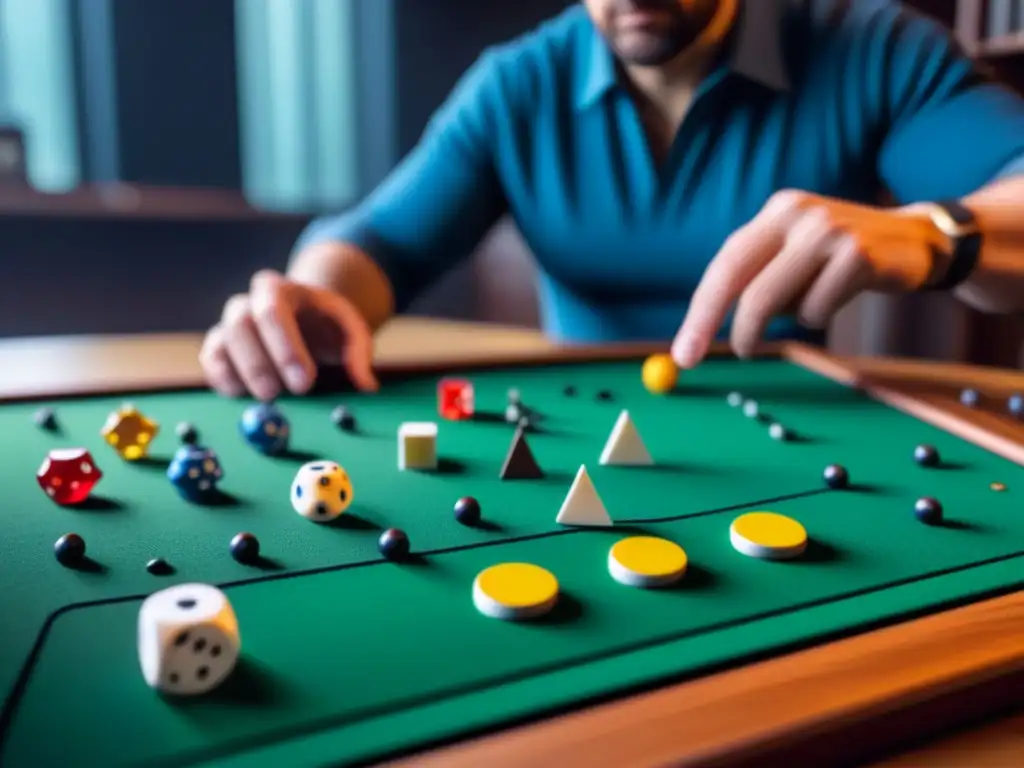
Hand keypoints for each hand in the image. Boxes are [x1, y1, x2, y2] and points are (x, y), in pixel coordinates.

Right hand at [200, 269, 378, 399]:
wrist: (307, 318)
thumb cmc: (328, 324)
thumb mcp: (352, 328)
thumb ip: (359, 352)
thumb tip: (366, 384)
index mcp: (281, 289)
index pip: (274, 311)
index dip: (285, 348)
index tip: (305, 382)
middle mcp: (249, 301)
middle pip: (241, 324)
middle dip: (258, 363)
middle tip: (277, 395)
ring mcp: (230, 323)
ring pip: (221, 342)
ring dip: (240, 373)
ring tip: (266, 398)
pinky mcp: (220, 345)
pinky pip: (211, 359)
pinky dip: (221, 378)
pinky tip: (240, 395)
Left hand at [671, 190, 941, 367]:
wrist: (916, 240)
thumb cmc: (838, 261)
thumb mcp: (792, 257)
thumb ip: (753, 281)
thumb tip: (699, 333)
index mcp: (774, 214)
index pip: (723, 266)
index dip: (699, 311)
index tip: (683, 352)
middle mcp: (796, 214)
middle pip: (739, 281)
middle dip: (713, 326)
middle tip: (699, 362)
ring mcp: (828, 232)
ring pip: (773, 301)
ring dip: (777, 325)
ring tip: (807, 309)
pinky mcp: (858, 255)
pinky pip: (817, 310)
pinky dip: (820, 316)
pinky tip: (844, 294)